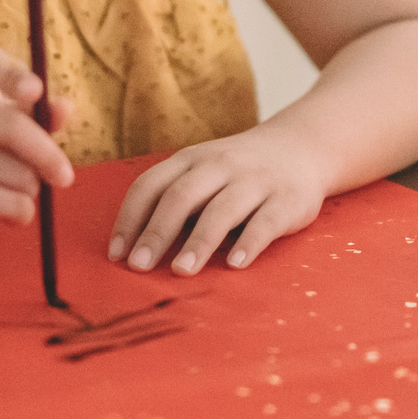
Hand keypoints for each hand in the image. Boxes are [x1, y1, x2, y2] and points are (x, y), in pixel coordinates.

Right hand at [0, 41, 74, 249]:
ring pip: (20, 175)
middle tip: (65, 177)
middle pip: (13, 128)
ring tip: (10, 191)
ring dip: (29, 190)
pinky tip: (0, 211)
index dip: (11, 73)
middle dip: (49, 157)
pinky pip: (11, 204)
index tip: (35, 91)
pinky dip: (19, 213)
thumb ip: (36, 115)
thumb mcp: (2, 126)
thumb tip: (66, 108)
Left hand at [108, 128, 329, 275]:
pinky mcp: (287, 199)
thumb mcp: (202, 173)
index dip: (130, 219)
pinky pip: (265, 221)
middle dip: (157, 231)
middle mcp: (219, 165)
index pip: (150, 185)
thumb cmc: (237, 172)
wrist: (300, 148)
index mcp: (190, 160)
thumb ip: (174, 201)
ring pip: (222, 209)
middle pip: (181, 196)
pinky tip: (234, 264)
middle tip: (139, 266)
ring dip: (199, 240)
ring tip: (181, 270)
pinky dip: (248, 242)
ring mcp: (254, 180)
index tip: (117, 254)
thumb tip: (134, 248)